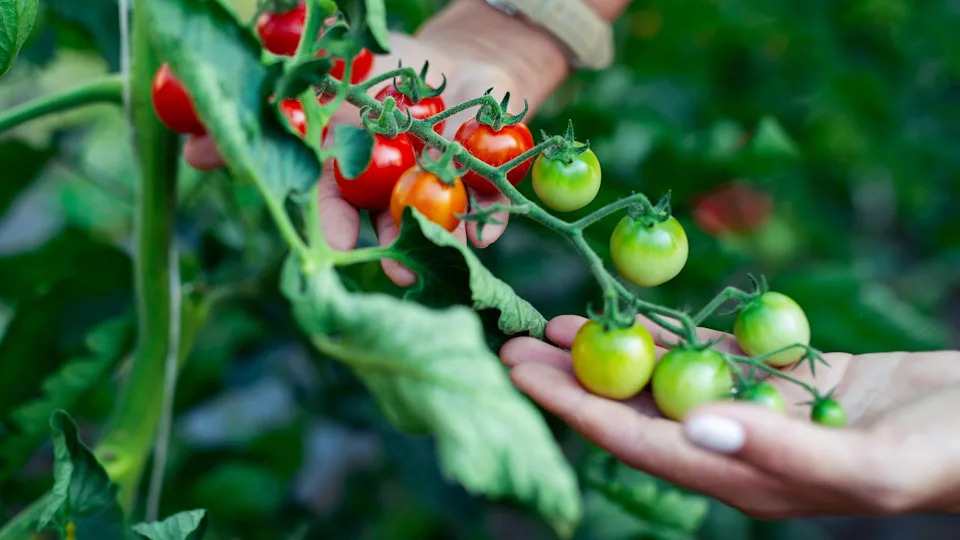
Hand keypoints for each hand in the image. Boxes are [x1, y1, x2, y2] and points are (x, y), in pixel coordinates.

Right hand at [184, 14, 554, 284]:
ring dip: (439, 240)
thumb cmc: (378, 71)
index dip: (329, 225)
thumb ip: (267, 113)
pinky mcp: (487, 178)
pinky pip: (490, 204)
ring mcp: (442, 187)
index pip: (335, 206)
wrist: (449, 57)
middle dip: (389, 250)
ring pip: (439, 222)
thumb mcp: (319, 80)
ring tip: (440, 255)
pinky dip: (490, 219)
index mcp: (355, 174)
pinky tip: (489, 235)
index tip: (326, 246)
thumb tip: (190, 147)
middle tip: (391, 273)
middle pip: (389, 227)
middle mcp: (395, 191)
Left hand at [500, 314, 959, 518]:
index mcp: (742, 478)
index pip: (636, 441)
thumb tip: (689, 430)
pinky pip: (713, 350)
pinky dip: (671, 331)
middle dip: (573, 379)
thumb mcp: (868, 464)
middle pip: (635, 410)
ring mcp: (759, 410)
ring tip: (555, 324)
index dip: (573, 408)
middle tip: (514, 343)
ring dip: (612, 351)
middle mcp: (737, 447)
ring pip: (666, 377)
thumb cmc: (946, 455)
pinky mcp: (787, 376)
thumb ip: (777, 453)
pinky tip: (634, 313)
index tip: (519, 375)